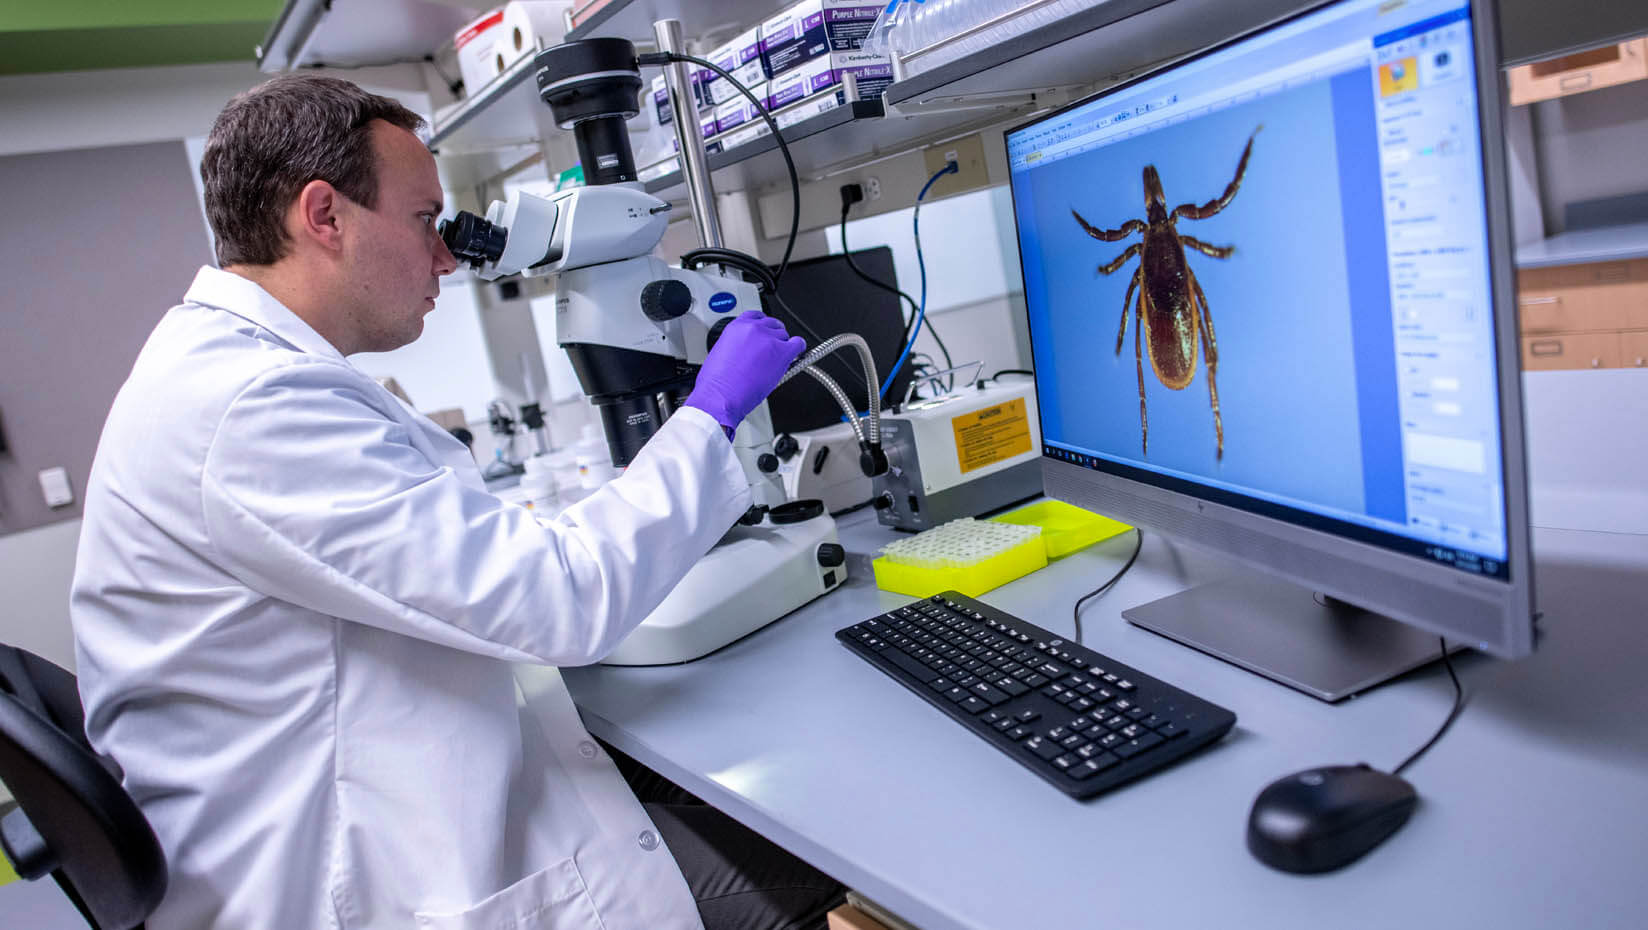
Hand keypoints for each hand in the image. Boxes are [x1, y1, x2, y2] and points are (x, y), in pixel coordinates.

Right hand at [684, 311, 805, 437]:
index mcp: (736, 327)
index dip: (763, 325)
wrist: (721, 396)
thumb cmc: (716, 383)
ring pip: (784, 336)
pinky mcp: (781, 352)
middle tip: (772, 349)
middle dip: (773, 336)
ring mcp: (768, 340)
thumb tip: (744, 351)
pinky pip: (797, 344)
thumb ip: (735, 345)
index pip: (756, 316)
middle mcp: (753, 329)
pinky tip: (794, 354)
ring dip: (783, 345)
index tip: (766, 331)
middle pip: (772, 325)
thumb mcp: (719, 354)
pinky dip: (798, 348)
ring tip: (777, 359)